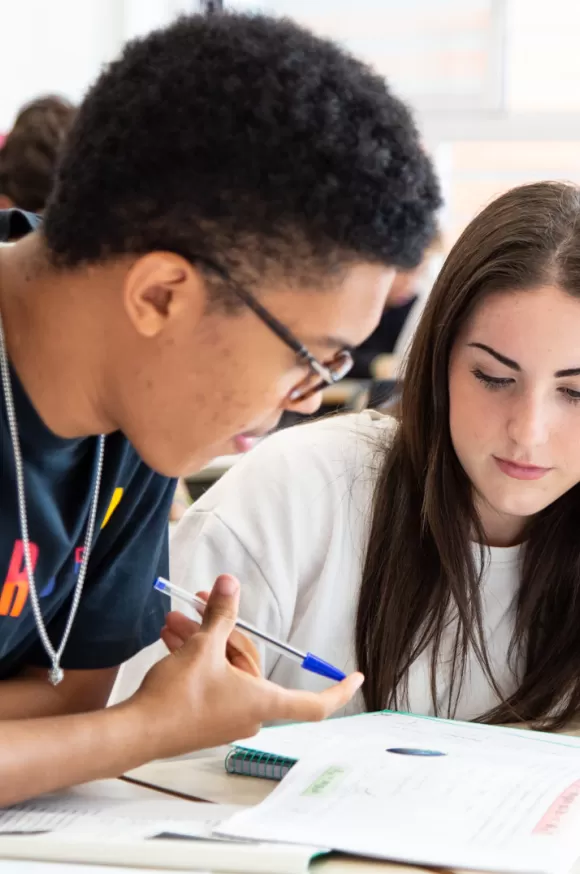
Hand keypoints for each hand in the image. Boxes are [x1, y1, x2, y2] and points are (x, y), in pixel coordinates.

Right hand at [131, 574, 362, 758]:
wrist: (136, 731)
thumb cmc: (176, 698)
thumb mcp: (202, 647)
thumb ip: (220, 614)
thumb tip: (229, 584)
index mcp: (262, 701)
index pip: (315, 704)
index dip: (338, 690)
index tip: (357, 677)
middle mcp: (250, 713)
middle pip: (250, 663)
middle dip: (224, 631)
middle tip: (200, 602)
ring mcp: (226, 717)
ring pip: (224, 667)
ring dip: (202, 640)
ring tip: (176, 620)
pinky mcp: (205, 717)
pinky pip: (211, 678)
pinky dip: (195, 657)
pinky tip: (172, 636)